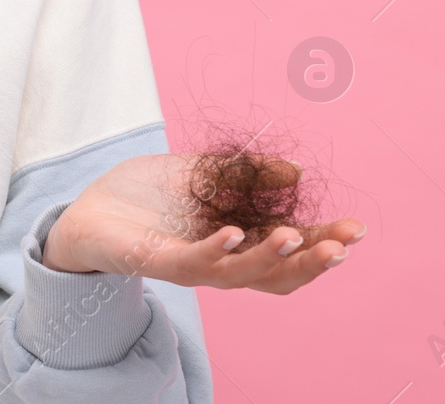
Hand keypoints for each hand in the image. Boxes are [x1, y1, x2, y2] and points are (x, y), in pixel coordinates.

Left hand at [40, 152, 365, 294]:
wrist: (88, 209)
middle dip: (312, 259)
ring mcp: (190, 263)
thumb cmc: (147, 195)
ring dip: (270, 257)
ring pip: (239, 273)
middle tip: (343, 245)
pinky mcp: (157, 260)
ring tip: (294, 237)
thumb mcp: (203, 172)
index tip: (356, 228)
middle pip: (276, 271)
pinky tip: (230, 232)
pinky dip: (214, 249)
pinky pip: (191, 262)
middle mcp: (221, 258)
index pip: (290, 246)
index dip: (323, 240)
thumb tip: (296, 171)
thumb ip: (246, 172)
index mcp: (237, 237)